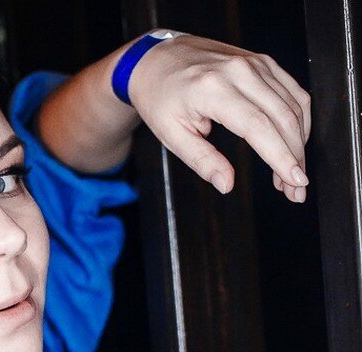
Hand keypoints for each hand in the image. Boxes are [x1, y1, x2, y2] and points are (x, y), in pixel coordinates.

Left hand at [128, 33, 310, 201]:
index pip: (258, 126)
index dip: (280, 156)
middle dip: (295, 156)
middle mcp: (239, 71)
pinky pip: (293, 91)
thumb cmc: (160, 96)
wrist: (157, 59)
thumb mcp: (170, 134)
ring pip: (294, 105)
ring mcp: (254, 63)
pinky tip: (293, 143)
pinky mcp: (263, 62)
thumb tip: (226, 184)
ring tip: (291, 172)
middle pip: (283, 117)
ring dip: (299, 142)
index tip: (294, 180)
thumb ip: (201, 160)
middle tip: (296, 188)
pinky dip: (299, 120)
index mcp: (213, 89)